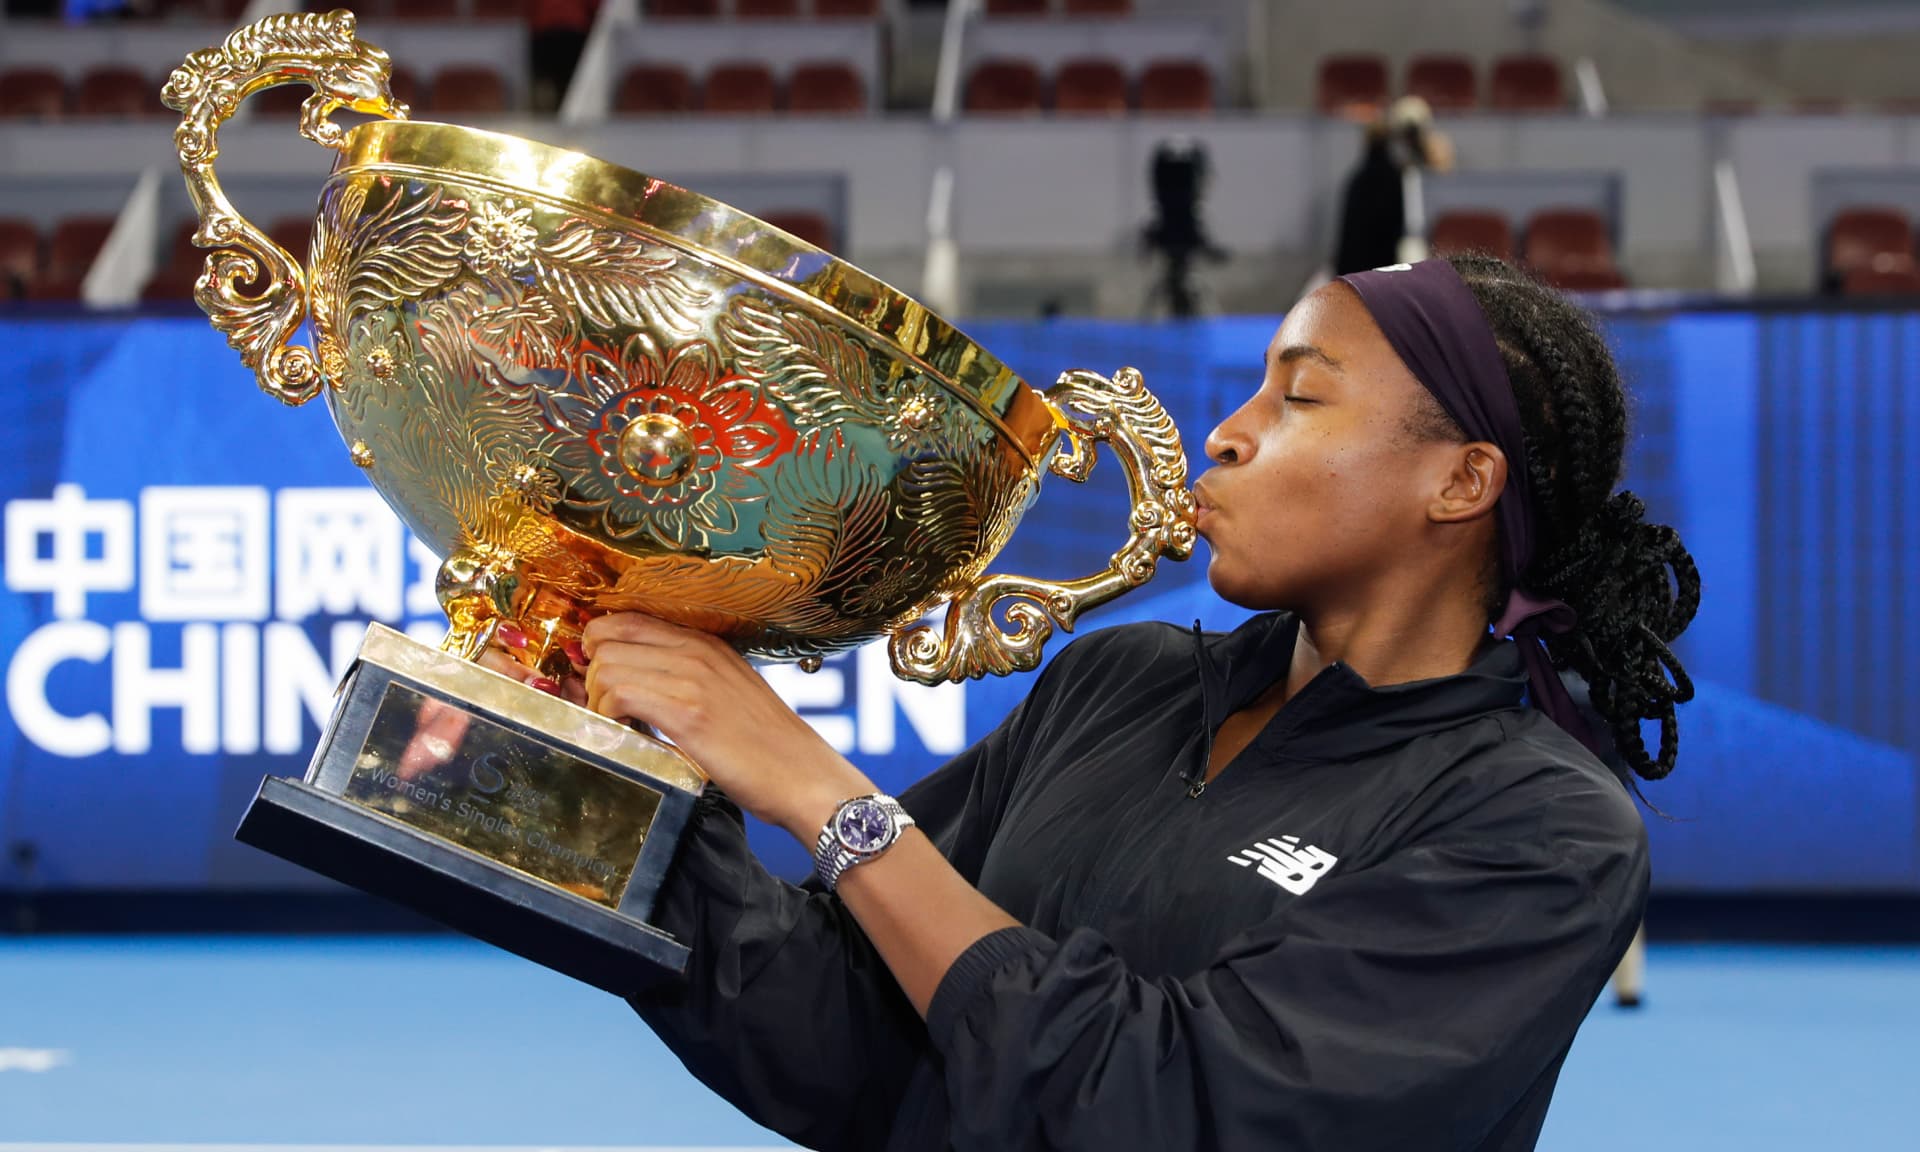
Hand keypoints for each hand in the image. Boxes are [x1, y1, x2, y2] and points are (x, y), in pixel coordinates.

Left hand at [580, 613, 873, 839]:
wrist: (804, 776)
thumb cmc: (767, 745)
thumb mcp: (729, 691)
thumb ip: (686, 676)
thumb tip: (632, 680)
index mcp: (706, 641)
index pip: (625, 618)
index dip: (598, 646)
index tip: (598, 678)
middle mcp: (698, 650)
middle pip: (606, 637)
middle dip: (591, 673)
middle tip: (603, 707)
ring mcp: (693, 678)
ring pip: (607, 665)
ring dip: (598, 699)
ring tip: (619, 726)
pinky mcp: (688, 712)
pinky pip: (620, 694)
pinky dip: (610, 717)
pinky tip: (630, 735)